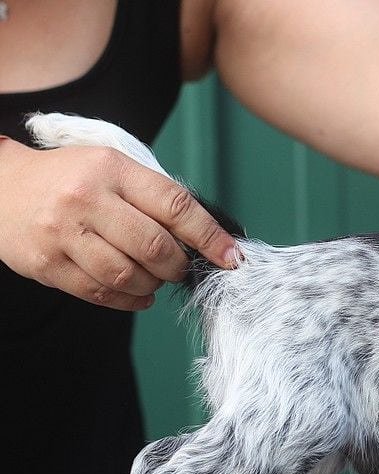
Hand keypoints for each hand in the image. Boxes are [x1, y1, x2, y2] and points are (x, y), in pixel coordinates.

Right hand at [0, 137, 237, 310]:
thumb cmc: (70, 179)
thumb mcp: (112, 168)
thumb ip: (155, 198)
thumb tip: (210, 238)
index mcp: (111, 168)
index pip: (175, 206)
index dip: (210, 236)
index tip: (231, 257)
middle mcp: (86, 198)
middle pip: (155, 247)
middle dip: (179, 266)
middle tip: (180, 267)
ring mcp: (63, 233)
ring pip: (129, 276)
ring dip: (153, 285)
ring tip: (153, 277)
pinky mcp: (47, 264)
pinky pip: (101, 294)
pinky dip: (129, 300)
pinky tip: (137, 294)